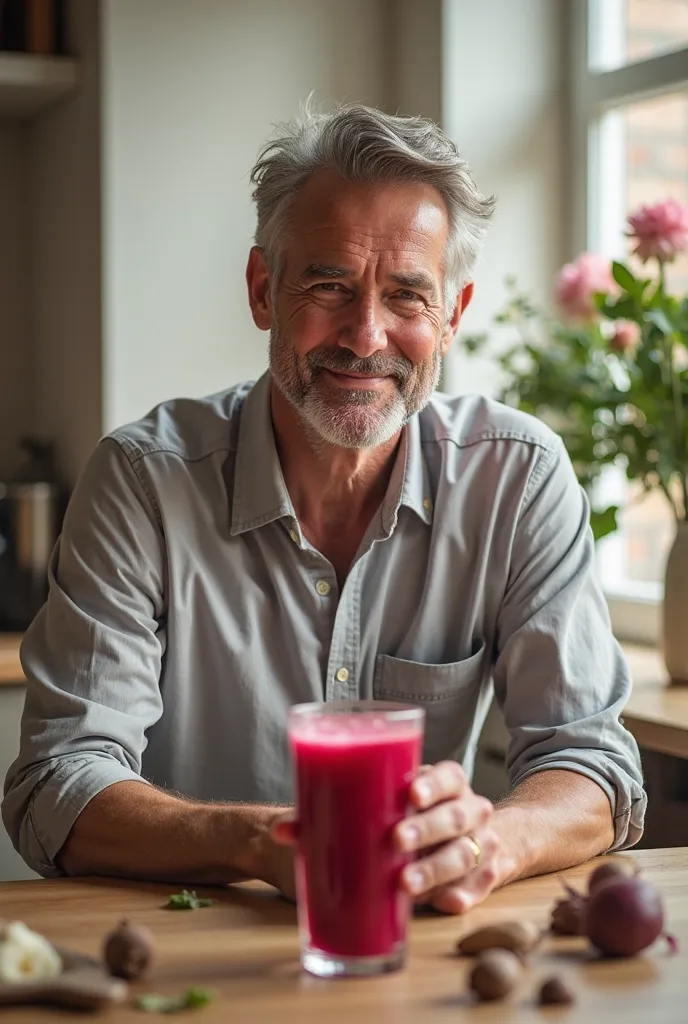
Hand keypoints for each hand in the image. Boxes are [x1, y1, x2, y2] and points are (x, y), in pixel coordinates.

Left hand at [394, 761, 498, 913]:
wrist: (476, 838)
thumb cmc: (427, 816)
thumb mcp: (414, 800)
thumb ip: (390, 801)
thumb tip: (341, 808)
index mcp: (454, 786)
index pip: (450, 778)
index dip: (433, 785)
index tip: (413, 795)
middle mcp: (474, 811)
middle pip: (455, 818)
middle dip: (425, 830)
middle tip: (397, 839)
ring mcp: (485, 844)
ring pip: (464, 855)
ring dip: (434, 870)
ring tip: (406, 882)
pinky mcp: (488, 875)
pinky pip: (479, 888)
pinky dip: (462, 895)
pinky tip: (446, 901)